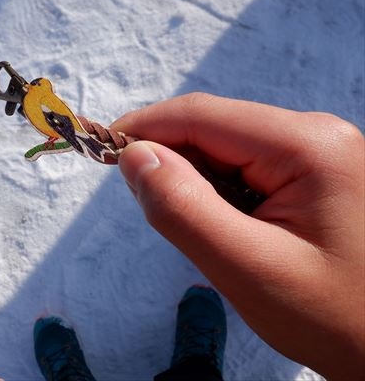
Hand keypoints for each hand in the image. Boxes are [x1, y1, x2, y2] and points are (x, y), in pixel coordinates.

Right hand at [112, 93, 363, 379]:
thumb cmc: (334, 318)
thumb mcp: (247, 269)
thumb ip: (183, 208)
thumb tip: (133, 155)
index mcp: (306, 144)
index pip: (201, 116)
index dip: (143, 128)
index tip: (100, 153)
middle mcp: (315, 133)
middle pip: (214, 129)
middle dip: (173, 163)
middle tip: (157, 214)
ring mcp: (319, 151)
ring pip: (227, 149)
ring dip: (197, 183)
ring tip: (208, 235)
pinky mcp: (316, 171)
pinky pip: (248, 168)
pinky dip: (222, 194)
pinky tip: (234, 231)